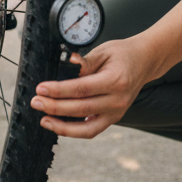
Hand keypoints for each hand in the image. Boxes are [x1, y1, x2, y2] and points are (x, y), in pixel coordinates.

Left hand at [30, 37, 152, 138]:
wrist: (145, 61)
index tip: (41, 88)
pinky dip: (75, 131)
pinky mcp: (114, 118)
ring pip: (86, 128)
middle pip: (81, 109)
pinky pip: (93, 130)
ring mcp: (118, 112)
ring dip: (62, 126)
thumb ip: (85, 61)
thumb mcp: (103, 51)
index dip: (59, 90)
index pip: (81, 89)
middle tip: (36, 102)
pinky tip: (59, 125)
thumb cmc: (123, 54)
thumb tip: (68, 63)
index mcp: (115, 80)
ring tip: (44, 120)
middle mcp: (118, 100)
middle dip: (55, 107)